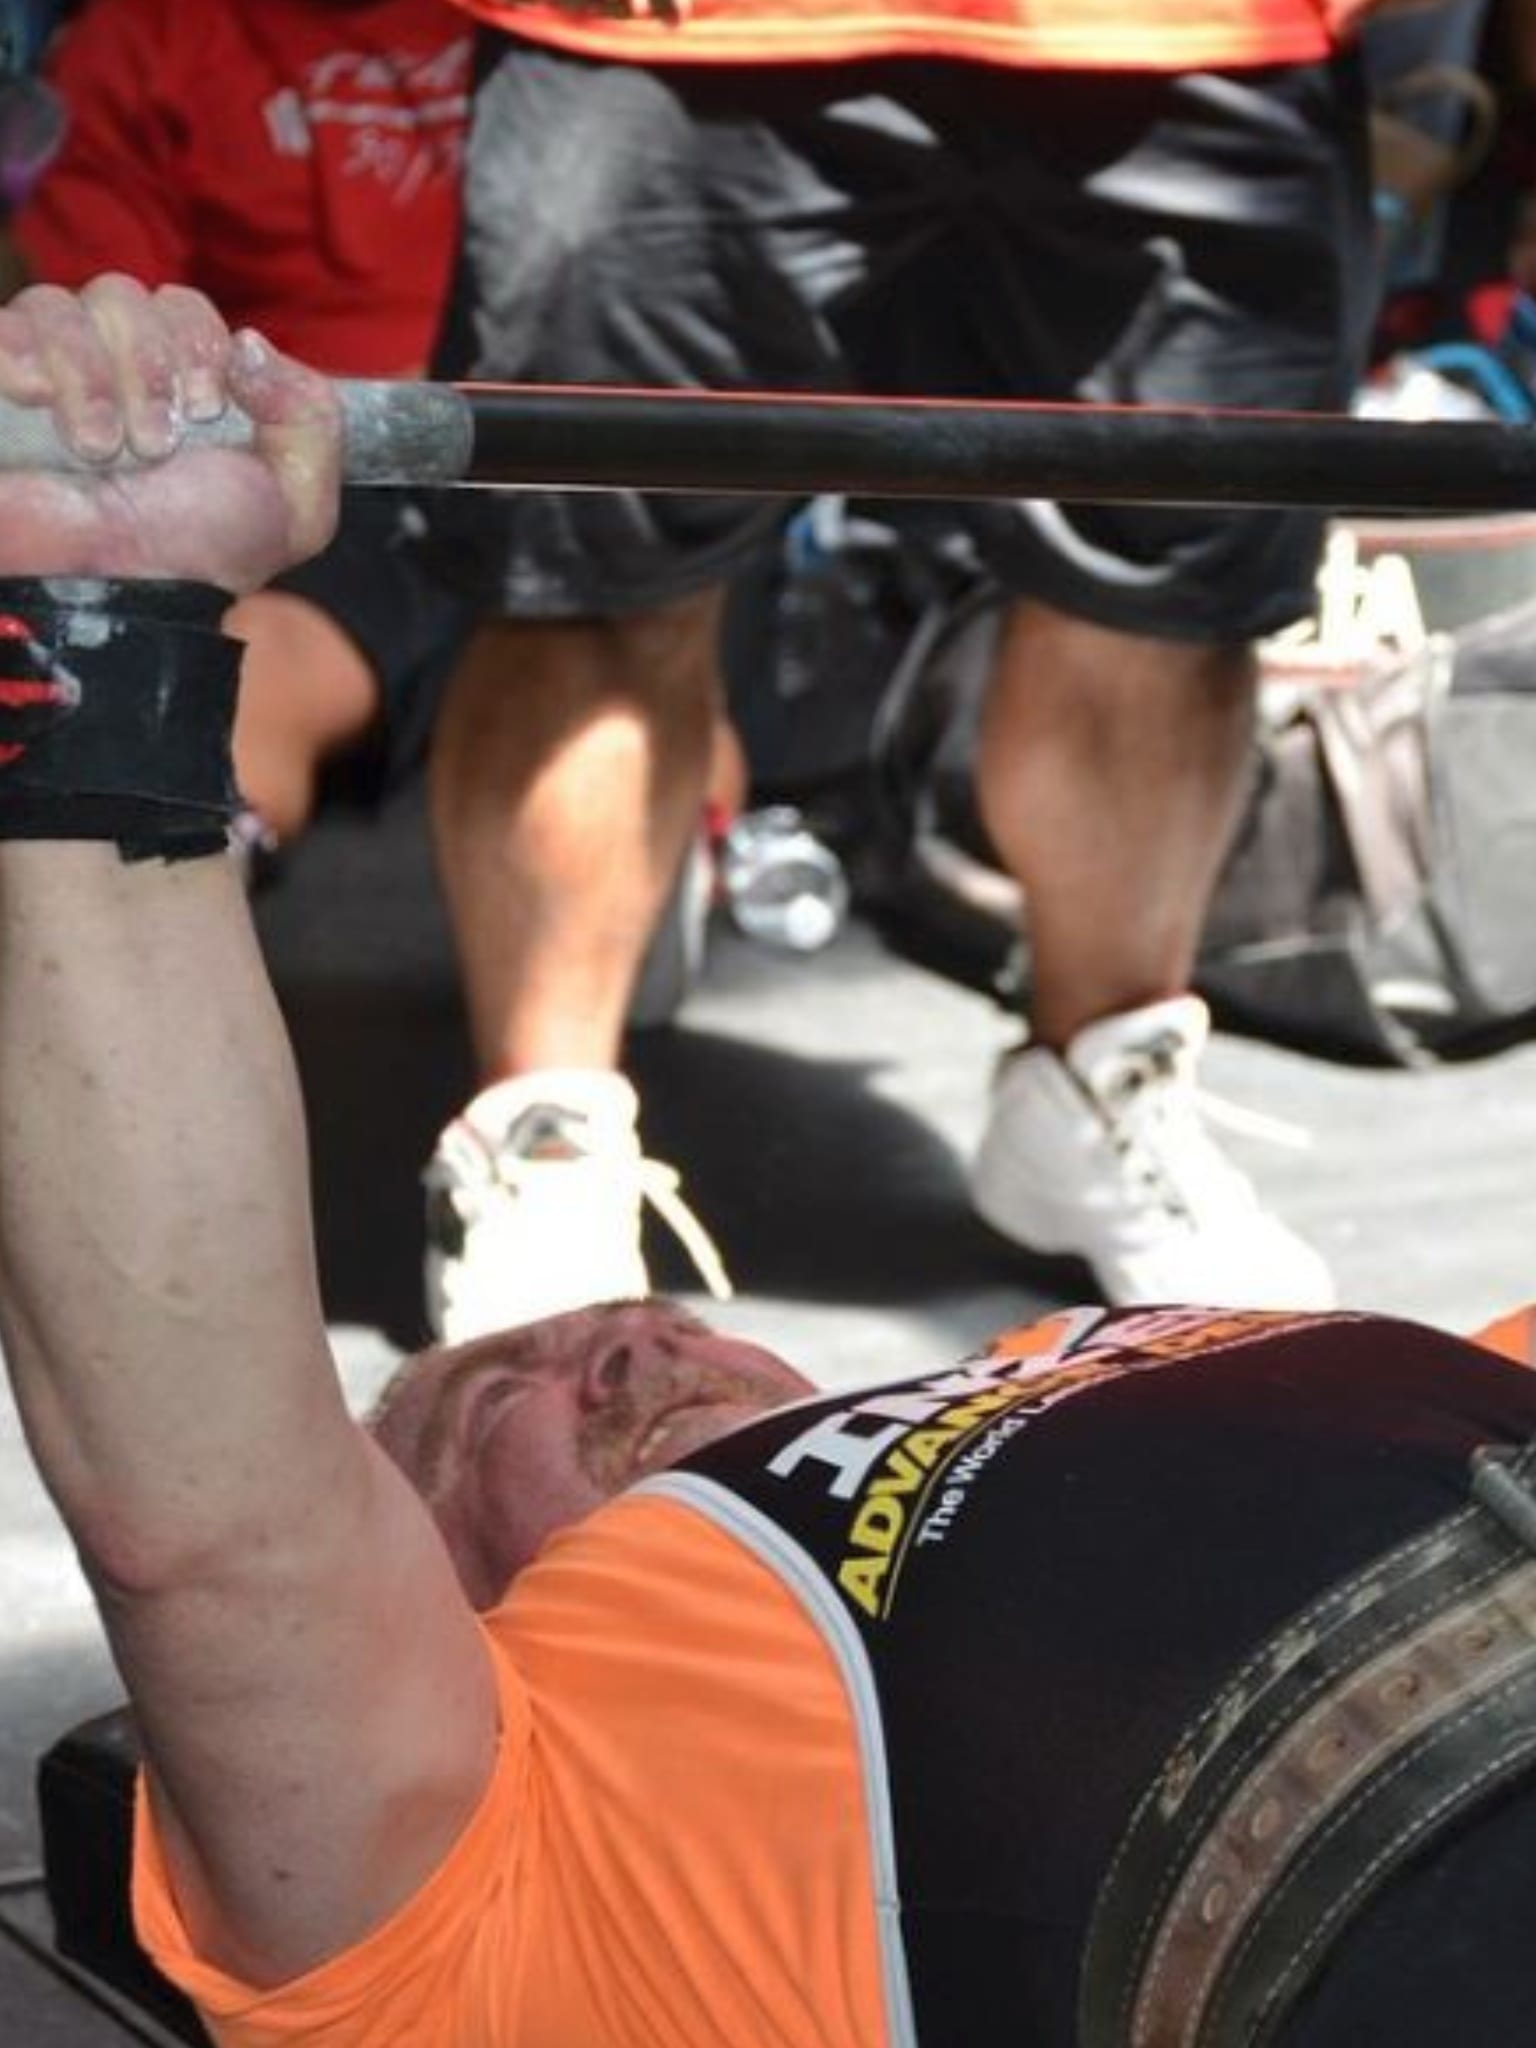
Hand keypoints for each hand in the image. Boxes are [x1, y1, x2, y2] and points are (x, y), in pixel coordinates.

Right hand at [0, 274, 339, 590]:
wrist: (117, 594)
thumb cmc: (198, 557)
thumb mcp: (297, 503)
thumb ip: (312, 416)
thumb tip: (252, 344)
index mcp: (182, 387)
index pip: (184, 308)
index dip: (199, 344)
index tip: (204, 410)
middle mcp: (114, 371)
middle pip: (124, 295)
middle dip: (148, 364)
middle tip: (153, 443)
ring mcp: (49, 376)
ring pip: (61, 305)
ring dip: (90, 375)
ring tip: (100, 449)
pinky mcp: (1, 385)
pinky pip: (6, 327)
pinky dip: (26, 354)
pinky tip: (35, 398)